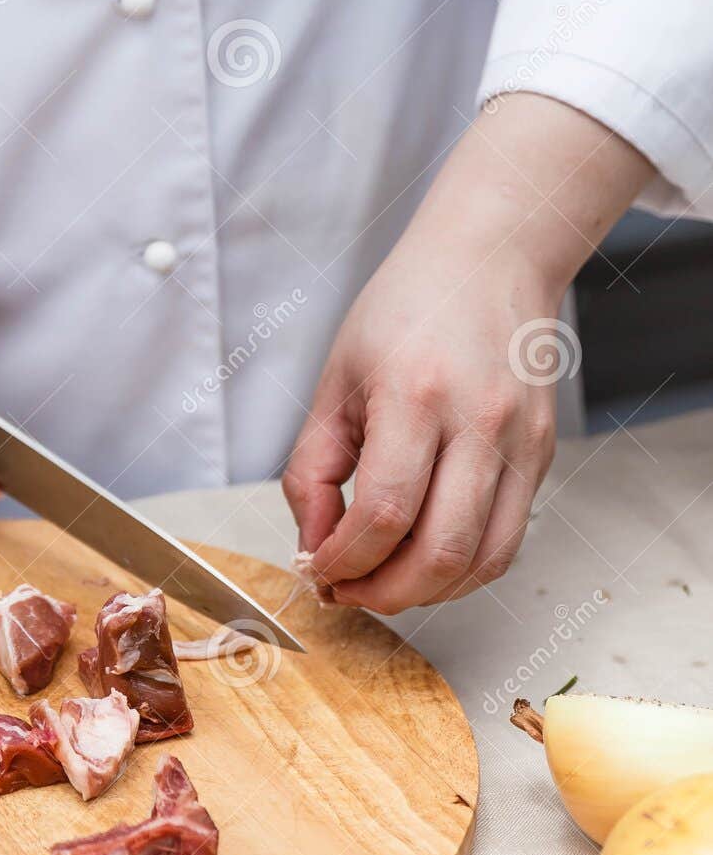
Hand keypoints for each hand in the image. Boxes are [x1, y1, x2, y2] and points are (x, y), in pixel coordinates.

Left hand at [283, 94, 652, 612]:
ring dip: (425, 593)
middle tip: (346, 590)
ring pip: (482, 561)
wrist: (487, 262)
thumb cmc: (405, 309)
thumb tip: (314, 545)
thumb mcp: (336, 377)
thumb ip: (312, 467)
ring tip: (381, 582)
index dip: (343, 560)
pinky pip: (507, 541)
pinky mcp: (542, 456)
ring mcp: (521, 443)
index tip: (317, 568)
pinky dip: (463, 570)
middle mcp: (479, 422)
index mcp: (415, 394)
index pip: (381, 512)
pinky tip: (425, 560)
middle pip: (439, 552)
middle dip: (383, 592)